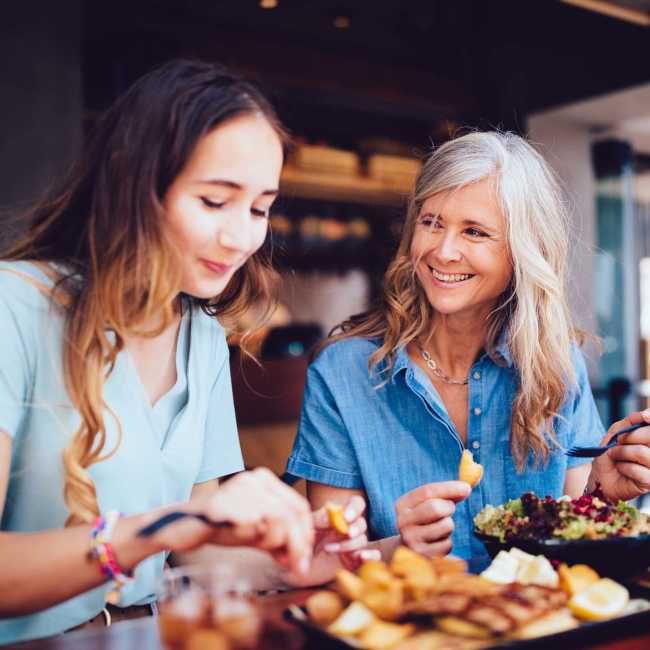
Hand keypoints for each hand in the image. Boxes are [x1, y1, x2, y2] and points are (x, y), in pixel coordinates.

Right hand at [151, 468, 313, 573]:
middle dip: (298, 545)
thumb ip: (278, 536)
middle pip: (293, 515)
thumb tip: (300, 558)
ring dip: (276, 544)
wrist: (182, 525)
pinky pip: (256, 528)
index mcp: (263, 479)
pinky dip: (260, 542)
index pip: (298, 506)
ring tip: (262, 549)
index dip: (305, 533)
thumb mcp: (255, 528)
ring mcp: (242, 491)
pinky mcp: (230, 507)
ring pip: (279, 522)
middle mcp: (255, 480)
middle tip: (295, 566)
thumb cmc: (220, 526)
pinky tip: (247, 541)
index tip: (302, 555)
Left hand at [283, 495, 379, 586]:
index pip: (356, 504)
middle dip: (356, 527)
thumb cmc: (302, 542)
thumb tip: (331, 515)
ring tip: (329, 549)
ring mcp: (352, 545)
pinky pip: (372, 556)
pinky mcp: (355, 561)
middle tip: (347, 533)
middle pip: (361, 522)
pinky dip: (371, 555)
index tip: (346, 517)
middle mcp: (348, 529)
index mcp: (340, 516)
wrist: (297, 566)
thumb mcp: (307, 527)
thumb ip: (318, 518)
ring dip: (349, 544)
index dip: (355, 508)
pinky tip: (362, 556)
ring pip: (362, 540)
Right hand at [395, 481, 470, 556]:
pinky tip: (437, 542)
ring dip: (449, 525)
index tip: (467, 487)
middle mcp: (402, 522)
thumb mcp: (429, 504)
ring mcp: (411, 540)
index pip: (427, 491)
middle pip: (435, 507)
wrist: (409, 550)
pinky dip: (447, 541)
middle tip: (449, 509)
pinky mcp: (423, 556)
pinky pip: (447, 544)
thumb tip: (469, 484)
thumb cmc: (425, 521)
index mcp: (402, 504)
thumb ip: (447, 493)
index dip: (449, 488)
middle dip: (448, 507)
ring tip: (439, 528)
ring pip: (445, 526)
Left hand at [590, 410, 649, 500]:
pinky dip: (623, 467)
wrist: (600, 476)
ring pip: (642, 452)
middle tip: (619, 442)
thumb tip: (645, 414)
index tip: (645, 417)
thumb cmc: (610, 454)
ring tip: (615, 456)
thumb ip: (631, 421)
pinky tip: (621, 469)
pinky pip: (638, 470)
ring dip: (621, 452)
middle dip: (630, 436)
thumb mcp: (616, 432)